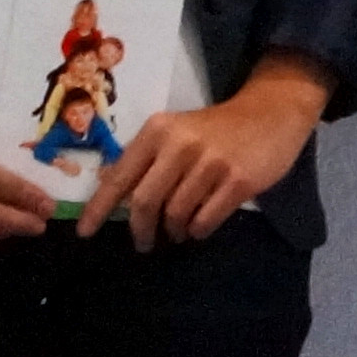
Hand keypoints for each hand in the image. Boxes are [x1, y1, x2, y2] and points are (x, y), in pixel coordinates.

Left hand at [80, 52, 330, 248]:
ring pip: (176, 214)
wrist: (272, 112)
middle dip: (141, 230)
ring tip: (179, 231)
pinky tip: (200, 226)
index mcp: (158, 131)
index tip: (85, 232)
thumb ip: (146, 159)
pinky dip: (198, 230)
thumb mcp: (176, 132)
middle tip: (144, 243)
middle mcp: (181, 145)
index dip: (99, 208)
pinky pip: (205, 220)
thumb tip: (110, 191)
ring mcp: (212, 163)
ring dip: (174, 231)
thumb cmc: (217, 128)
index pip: (120, 176)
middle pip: (145, 202)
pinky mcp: (239, 181)